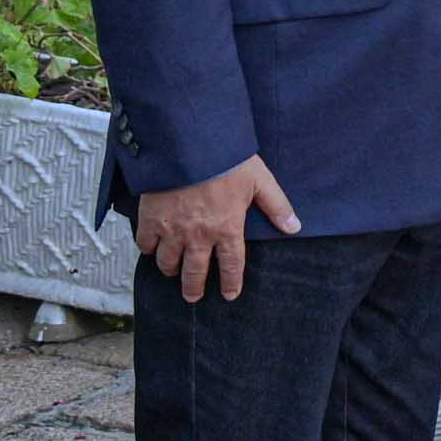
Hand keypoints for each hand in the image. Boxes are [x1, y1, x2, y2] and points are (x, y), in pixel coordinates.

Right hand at [138, 158, 301, 300]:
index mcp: (227, 229)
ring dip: (170, 270)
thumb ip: (276, 206)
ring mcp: (172, 230)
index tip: (229, 295)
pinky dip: (148, 249)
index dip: (230, 283)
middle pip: (194, 273)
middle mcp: (199, 236)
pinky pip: (145, 244)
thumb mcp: (259, 180)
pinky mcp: (150, 219)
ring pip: (168, 263)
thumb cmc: (226, 160)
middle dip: (194, 288)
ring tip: (172, 271)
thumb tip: (294, 227)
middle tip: (193, 296)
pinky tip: (151, 248)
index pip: (231, 266)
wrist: (188, 145)